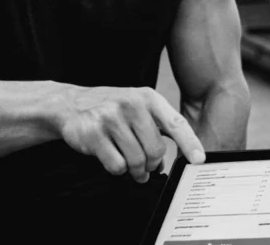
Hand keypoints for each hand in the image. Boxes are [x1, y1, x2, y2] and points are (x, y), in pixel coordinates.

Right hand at [59, 86, 205, 182]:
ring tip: (132, 169)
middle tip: (146, 169)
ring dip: (135, 171)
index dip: (189, 143)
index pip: (176, 123)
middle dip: (152, 165)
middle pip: (155, 150)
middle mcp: (131, 104)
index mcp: (148, 97)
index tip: (199, 159)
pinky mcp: (93, 133)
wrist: (70, 103)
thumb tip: (171, 158)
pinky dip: (117, 169)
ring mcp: (111, 118)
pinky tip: (111, 159)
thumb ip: (157, 127)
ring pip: (136, 161)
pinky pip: (116, 165)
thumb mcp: (137, 106)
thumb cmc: (110, 108)